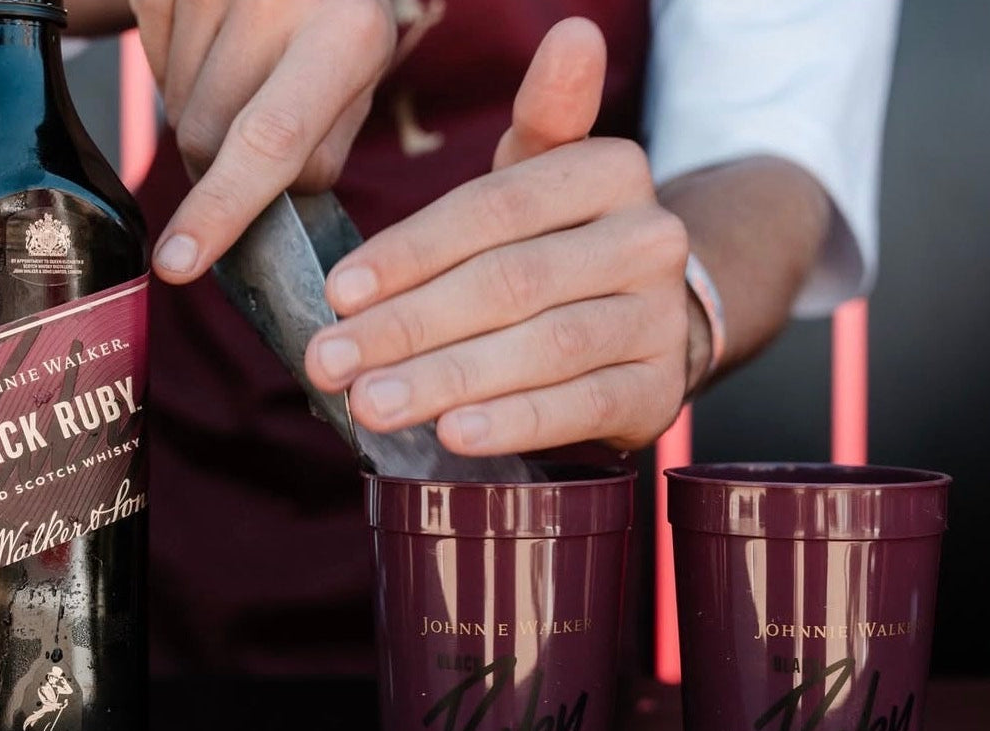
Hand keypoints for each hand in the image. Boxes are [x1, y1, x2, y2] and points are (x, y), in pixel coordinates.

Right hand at [128, 0, 396, 281]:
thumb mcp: (361, 75)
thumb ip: (319, 150)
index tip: (181, 263)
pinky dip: (175, 70)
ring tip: (244, 68)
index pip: (271, 142)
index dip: (222, 209)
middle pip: (208, 136)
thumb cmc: (338, 13)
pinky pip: (149, 58)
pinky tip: (214, 40)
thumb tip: (261, 217)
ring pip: (177, 106)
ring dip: (202, 116)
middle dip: (220, 168)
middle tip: (252, 138)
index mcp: (349, 34)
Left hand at [303, 18, 692, 454]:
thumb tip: (574, 30)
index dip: (410, 252)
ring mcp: (659, 319)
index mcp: (612, 171)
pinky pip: (580, 406)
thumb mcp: (546, 175)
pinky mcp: (659, 390)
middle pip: (510, 281)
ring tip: (370, 404)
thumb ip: (543, 116)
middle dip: (408, 326)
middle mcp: (648, 239)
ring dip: (446, 379)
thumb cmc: (564, 242)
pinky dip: (514, 422)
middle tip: (330, 362)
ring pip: (542, 347)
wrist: (650, 319)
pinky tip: (451, 435)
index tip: (338, 293)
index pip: (495, 209)